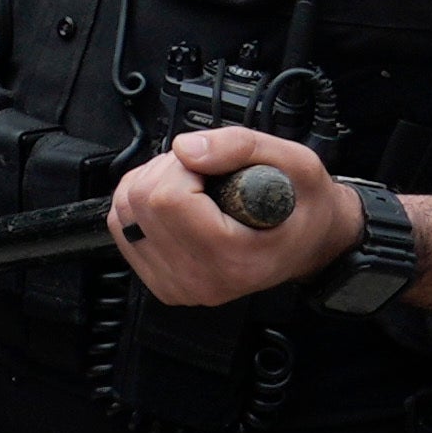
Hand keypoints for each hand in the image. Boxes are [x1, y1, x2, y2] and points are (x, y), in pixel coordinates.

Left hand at [109, 127, 349, 308]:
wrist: (309, 242)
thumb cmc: (303, 208)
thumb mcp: (295, 162)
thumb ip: (240, 146)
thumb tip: (184, 148)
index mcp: (235, 259)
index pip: (167, 199)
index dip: (184, 166)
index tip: (213, 166)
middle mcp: (202, 280)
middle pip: (140, 203)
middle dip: (167, 171)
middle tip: (206, 173)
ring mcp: (178, 285)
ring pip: (124, 214)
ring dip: (151, 184)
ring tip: (193, 186)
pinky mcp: (161, 282)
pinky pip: (122, 229)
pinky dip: (141, 203)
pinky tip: (176, 201)